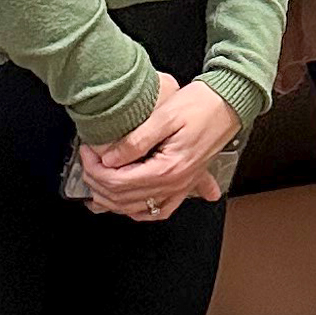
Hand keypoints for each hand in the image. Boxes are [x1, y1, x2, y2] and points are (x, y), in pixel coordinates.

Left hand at [78, 75, 239, 218]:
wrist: (229, 103)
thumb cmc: (201, 105)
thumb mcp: (164, 116)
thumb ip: (135, 141)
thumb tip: (109, 158)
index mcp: (169, 169)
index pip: (120, 181)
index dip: (96, 169)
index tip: (86, 153)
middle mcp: (175, 184)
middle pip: (124, 198)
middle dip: (98, 184)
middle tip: (87, 163)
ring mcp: (181, 186)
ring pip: (138, 209)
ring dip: (113, 201)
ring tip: (97, 185)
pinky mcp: (185, 183)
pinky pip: (161, 210)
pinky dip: (140, 211)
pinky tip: (129, 206)